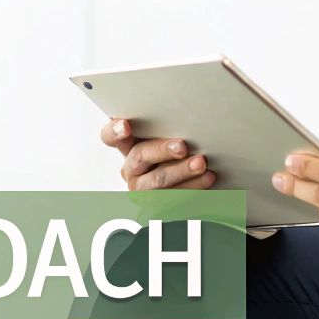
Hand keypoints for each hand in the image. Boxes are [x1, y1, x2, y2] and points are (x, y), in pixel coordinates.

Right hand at [101, 117, 217, 191]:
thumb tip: (188, 112)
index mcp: (128, 145)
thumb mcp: (169, 137)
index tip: (126, 126)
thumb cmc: (178, 153)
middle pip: (139, 155)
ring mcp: (142, 189)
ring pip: (157, 180)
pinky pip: (173, 197)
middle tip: (182, 146)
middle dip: (162, 150)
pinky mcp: (157, 207)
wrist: (191, 184)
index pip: (110, 136)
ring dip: (181, 171)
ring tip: (200, 163)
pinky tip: (208, 177)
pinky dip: (193, 186)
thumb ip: (168, 126)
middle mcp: (131, 168)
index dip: (115, 130)